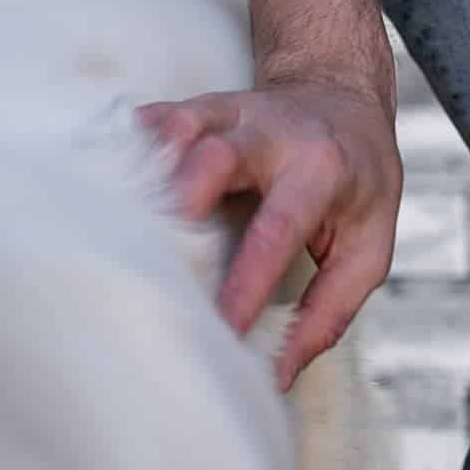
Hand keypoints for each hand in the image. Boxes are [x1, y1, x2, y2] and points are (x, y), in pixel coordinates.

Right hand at [140, 79, 401, 383]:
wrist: (343, 93)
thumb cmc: (359, 181)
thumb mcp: (369, 245)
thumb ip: (328, 312)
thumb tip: (277, 376)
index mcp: (322, 170)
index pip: (278, 229)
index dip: (245, 283)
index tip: (218, 333)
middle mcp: (272, 133)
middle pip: (218, 157)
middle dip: (182, 203)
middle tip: (156, 263)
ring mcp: (231, 112)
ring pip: (181, 126)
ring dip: (148, 171)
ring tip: (120, 223)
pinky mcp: (199, 107)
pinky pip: (156, 117)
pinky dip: (128, 145)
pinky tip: (100, 178)